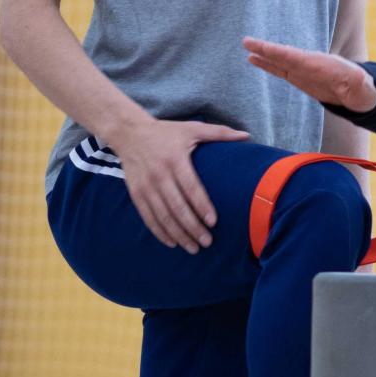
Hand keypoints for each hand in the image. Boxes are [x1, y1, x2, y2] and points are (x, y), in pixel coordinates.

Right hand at [105, 117, 248, 252]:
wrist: (129, 132)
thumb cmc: (166, 132)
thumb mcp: (191, 128)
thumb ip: (219, 133)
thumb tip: (246, 136)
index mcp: (175, 159)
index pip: (190, 187)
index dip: (201, 206)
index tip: (213, 222)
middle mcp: (159, 174)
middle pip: (177, 206)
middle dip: (192, 227)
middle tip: (207, 242)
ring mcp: (146, 185)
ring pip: (162, 215)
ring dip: (178, 234)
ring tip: (193, 248)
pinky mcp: (136, 193)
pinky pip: (148, 216)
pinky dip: (159, 232)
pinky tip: (172, 242)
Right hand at [242, 37, 375, 112]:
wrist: (361, 93)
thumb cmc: (362, 90)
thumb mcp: (361, 86)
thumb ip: (356, 81)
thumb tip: (358, 77)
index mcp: (321, 64)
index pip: (295, 57)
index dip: (279, 53)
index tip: (264, 48)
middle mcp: (310, 63)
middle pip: (284, 54)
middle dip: (266, 49)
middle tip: (246, 41)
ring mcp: (304, 70)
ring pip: (279, 60)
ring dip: (263, 54)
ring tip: (246, 47)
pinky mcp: (300, 78)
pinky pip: (280, 70)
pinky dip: (267, 65)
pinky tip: (254, 60)